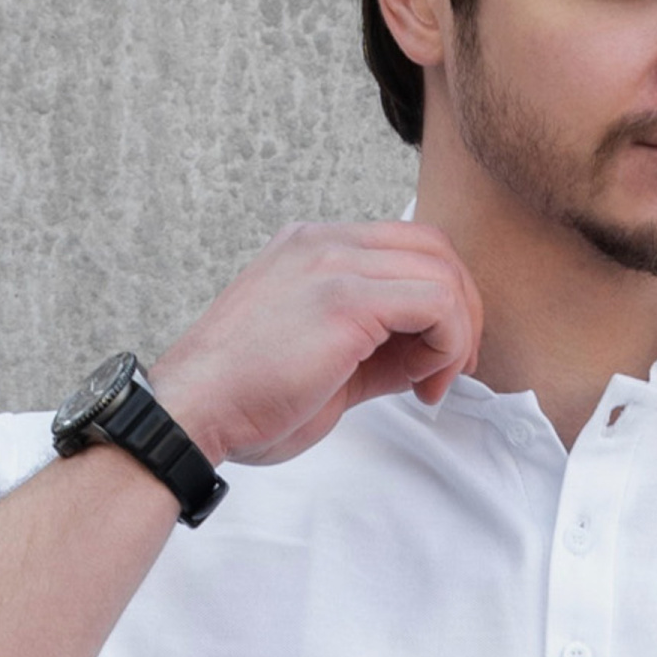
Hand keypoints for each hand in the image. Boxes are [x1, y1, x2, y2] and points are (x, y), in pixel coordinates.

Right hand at [149, 219, 482, 467]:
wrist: (193, 413)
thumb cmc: (246, 400)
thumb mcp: (325, 361)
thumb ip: (379, 346)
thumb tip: (431, 355)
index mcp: (313, 249)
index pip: (407, 247)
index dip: (440, 302)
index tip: (433, 363)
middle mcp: (323, 242)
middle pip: (435, 249)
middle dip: (463, 313)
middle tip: (450, 372)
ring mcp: (332, 262)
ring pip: (443, 272)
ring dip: (458, 333)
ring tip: (433, 384)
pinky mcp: (345, 298)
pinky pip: (437, 302)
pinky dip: (449, 344)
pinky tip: (423, 384)